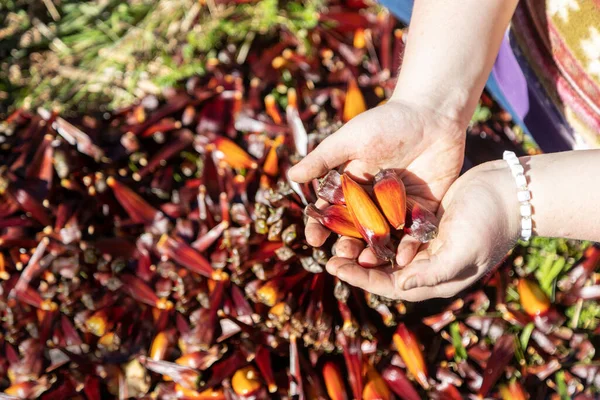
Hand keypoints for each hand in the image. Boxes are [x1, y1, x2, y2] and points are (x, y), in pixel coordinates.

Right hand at [288, 97, 466, 265]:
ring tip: (368, 263)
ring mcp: (397, 207)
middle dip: (347, 245)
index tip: (314, 239)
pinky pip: (414, 231)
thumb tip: (291, 175)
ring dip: (375, 250)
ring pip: (383, 235)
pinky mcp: (423, 208)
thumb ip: (323, 159)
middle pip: (355, 230)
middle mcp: (372, 201)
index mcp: (351, 186)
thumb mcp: (350, 139)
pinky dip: (408, 244)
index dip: (320, 226)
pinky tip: (402, 257)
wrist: (431, 113)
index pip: (331, 211)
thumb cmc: (386, 122)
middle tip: (342, 257)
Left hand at [325, 160, 520, 301]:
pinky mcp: (426, 222)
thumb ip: (432, 272)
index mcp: (436, 279)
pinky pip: (395, 229)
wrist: (511, 191)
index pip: (390, 286)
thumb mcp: (463, 250)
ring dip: (362, 244)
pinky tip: (358, 216)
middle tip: (328, 253)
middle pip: (383, 270)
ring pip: (386, 249)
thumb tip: (400, 286)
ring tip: (337, 236)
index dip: (360, 278)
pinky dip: (377, 226)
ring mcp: (427, 244)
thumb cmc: (489, 222)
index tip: (333, 267)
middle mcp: (428, 265)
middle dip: (355, 262)